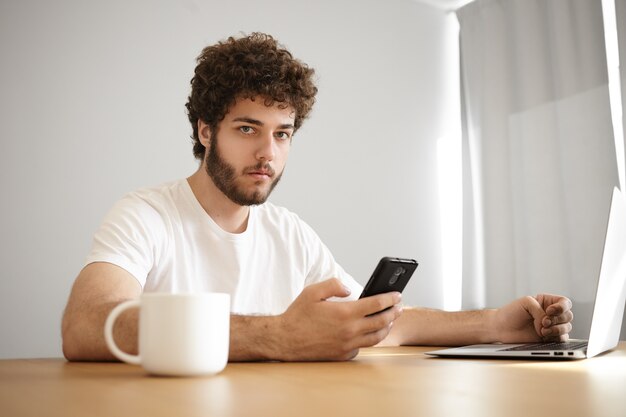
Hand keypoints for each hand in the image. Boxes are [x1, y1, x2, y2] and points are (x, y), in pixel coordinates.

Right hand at [277, 278, 402, 360]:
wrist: (285, 340)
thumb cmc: (298, 315)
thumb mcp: (313, 291)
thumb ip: (334, 285)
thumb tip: (350, 289)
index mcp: (345, 313)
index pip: (376, 304)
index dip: (390, 298)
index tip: (397, 295)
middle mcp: (350, 330)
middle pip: (382, 321)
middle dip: (394, 313)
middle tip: (399, 307)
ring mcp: (348, 345)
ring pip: (376, 337)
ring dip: (386, 328)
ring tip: (390, 321)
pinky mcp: (342, 355)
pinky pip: (362, 347)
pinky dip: (368, 339)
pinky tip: (368, 333)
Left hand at [493, 294, 572, 342]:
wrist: (501, 328)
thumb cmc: (510, 312)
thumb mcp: (526, 302)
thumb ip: (540, 310)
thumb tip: (548, 323)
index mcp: (546, 302)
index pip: (565, 302)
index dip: (561, 307)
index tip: (549, 311)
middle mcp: (551, 314)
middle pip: (568, 316)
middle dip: (557, 319)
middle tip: (543, 322)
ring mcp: (551, 326)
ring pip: (567, 328)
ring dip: (556, 329)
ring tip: (542, 330)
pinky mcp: (549, 338)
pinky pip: (562, 339)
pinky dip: (555, 337)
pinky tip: (543, 336)